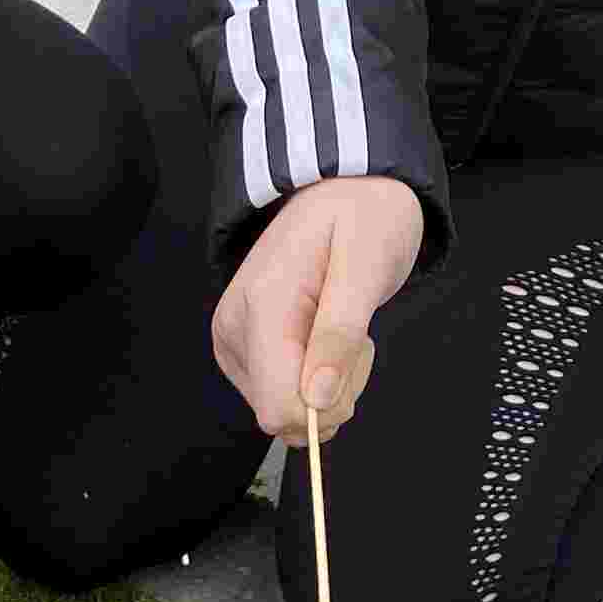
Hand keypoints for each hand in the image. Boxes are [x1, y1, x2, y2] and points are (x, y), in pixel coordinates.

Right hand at [213, 176, 424, 443]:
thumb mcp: (367, 263)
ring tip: (340, 324)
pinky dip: (316, 377)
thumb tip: (318, 400)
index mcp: (261, 307)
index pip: (277, 405)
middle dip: (331, 392)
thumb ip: (340, 332)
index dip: (324, 408)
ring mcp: (234, 341)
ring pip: (284, 409)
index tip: (354, 361)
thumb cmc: (363, 215)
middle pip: (280, 413)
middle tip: (353, 333)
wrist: (344, 188)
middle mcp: (235, 329)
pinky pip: (282, 395)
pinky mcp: (242, 350)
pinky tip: (324, 333)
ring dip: (328, 383)